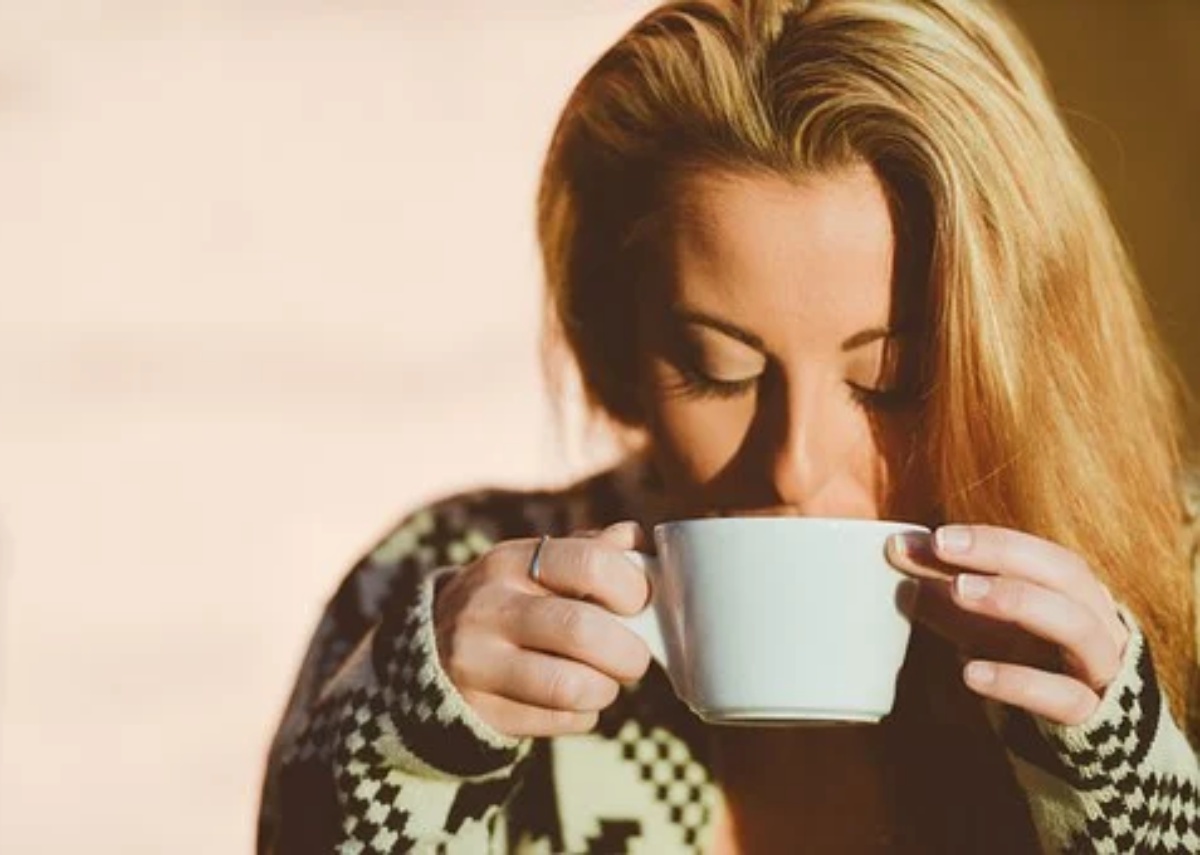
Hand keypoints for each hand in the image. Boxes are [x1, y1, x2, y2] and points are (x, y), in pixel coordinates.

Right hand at [433, 522, 652, 737]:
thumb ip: (588, 550)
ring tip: (604, 680)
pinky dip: (582, 715)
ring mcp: (478, 664)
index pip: (590, 562)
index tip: (640, 603)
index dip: (632, 587)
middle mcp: (488, 608)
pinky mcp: (482, 712)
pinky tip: (574, 700)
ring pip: (571, 687)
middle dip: (628, 652)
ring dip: (606, 689)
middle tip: (634, 657)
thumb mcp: (536, 565)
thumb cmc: (511, 601)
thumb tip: (635, 538)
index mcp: (510, 562)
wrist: (433, 651)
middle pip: (582, 630)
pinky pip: (558, 721)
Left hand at [886, 525, 1128, 725]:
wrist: (1074, 743)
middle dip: (1003, 554)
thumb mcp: (985, 624)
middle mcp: (1097, 622)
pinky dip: (1018, 680)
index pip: (1039, 553)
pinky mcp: (1092, 718)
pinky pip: (1064, 696)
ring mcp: (1099, 669)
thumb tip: (897, 549)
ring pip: (1076, 626)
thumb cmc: (1027, 665)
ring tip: (958, 590)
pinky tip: (970, 672)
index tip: (937, 537)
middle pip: (1065, 573)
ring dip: (1017, 600)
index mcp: (1075, 594)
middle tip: (943, 547)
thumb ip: (945, 588)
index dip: (991, 540)